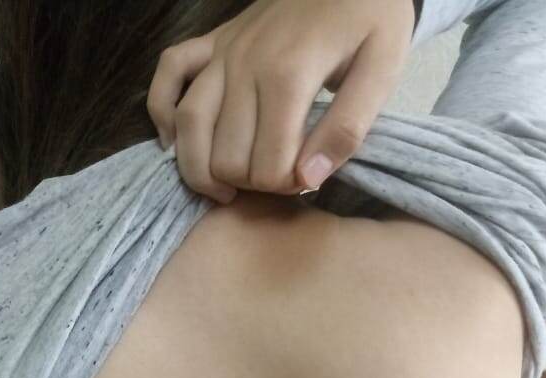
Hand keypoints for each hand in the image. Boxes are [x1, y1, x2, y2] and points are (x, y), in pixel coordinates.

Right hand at [146, 0, 414, 204]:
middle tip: (277, 177)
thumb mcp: (383, 70)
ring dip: (202, 169)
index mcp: (288, 76)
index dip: (288, 187)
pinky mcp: (211, 42)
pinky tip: (176, 143)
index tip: (307, 177)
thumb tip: (308, 179)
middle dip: (251, 183)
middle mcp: (244, 65)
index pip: (269, 167)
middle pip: (227, 157)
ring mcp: (222, 53)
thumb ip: (348, 129)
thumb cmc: (371, 19)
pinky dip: (163, 112)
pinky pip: (168, 74)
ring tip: (227, 189)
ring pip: (189, 127)